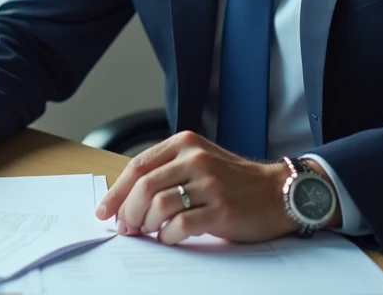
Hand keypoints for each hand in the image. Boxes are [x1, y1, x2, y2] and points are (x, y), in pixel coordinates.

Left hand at [96, 131, 315, 244]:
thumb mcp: (199, 161)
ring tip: (149, 233)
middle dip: (128, 212)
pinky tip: (170, 238)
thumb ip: (167, 171)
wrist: (277, 192)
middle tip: (127, 228)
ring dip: (146, 225)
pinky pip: (180, 225)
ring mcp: (210, 184)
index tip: (104, 211)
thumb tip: (125, 198)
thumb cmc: (234, 180)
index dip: (116, 191)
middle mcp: (196, 159)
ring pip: (158, 206)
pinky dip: (168, 236)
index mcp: (185, 143)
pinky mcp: (222, 210)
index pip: (138, 165)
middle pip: (144, 186)